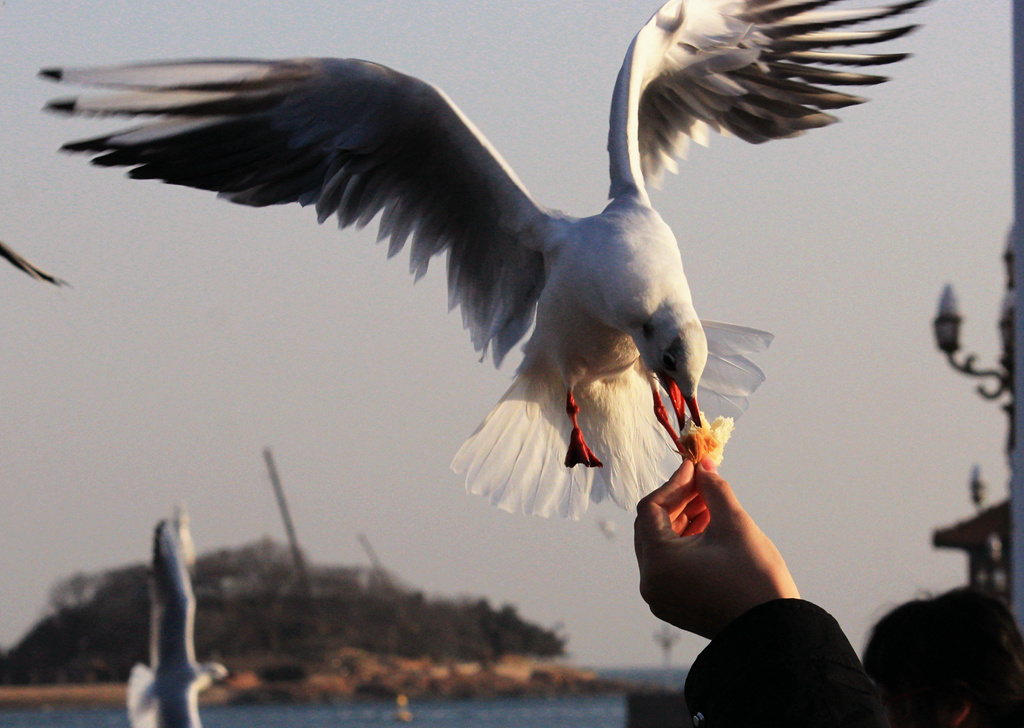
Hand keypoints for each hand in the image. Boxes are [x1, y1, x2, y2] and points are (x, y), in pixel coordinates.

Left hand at [633, 458, 799, 638]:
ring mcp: (661, 597)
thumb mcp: (734, 524)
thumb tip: (704, 466)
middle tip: (704, 482)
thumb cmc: (755, 578)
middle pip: (652, 527)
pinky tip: (710, 527)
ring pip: (662, 545)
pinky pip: (670, 565)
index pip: (651, 508)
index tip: (696, 468)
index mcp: (657, 562)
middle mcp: (651, 582)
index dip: (674, 483)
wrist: (776, 633)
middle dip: (678, 501)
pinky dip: (686, 544)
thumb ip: (714, 489)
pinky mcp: (675, 605)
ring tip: (712, 503)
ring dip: (683, 521)